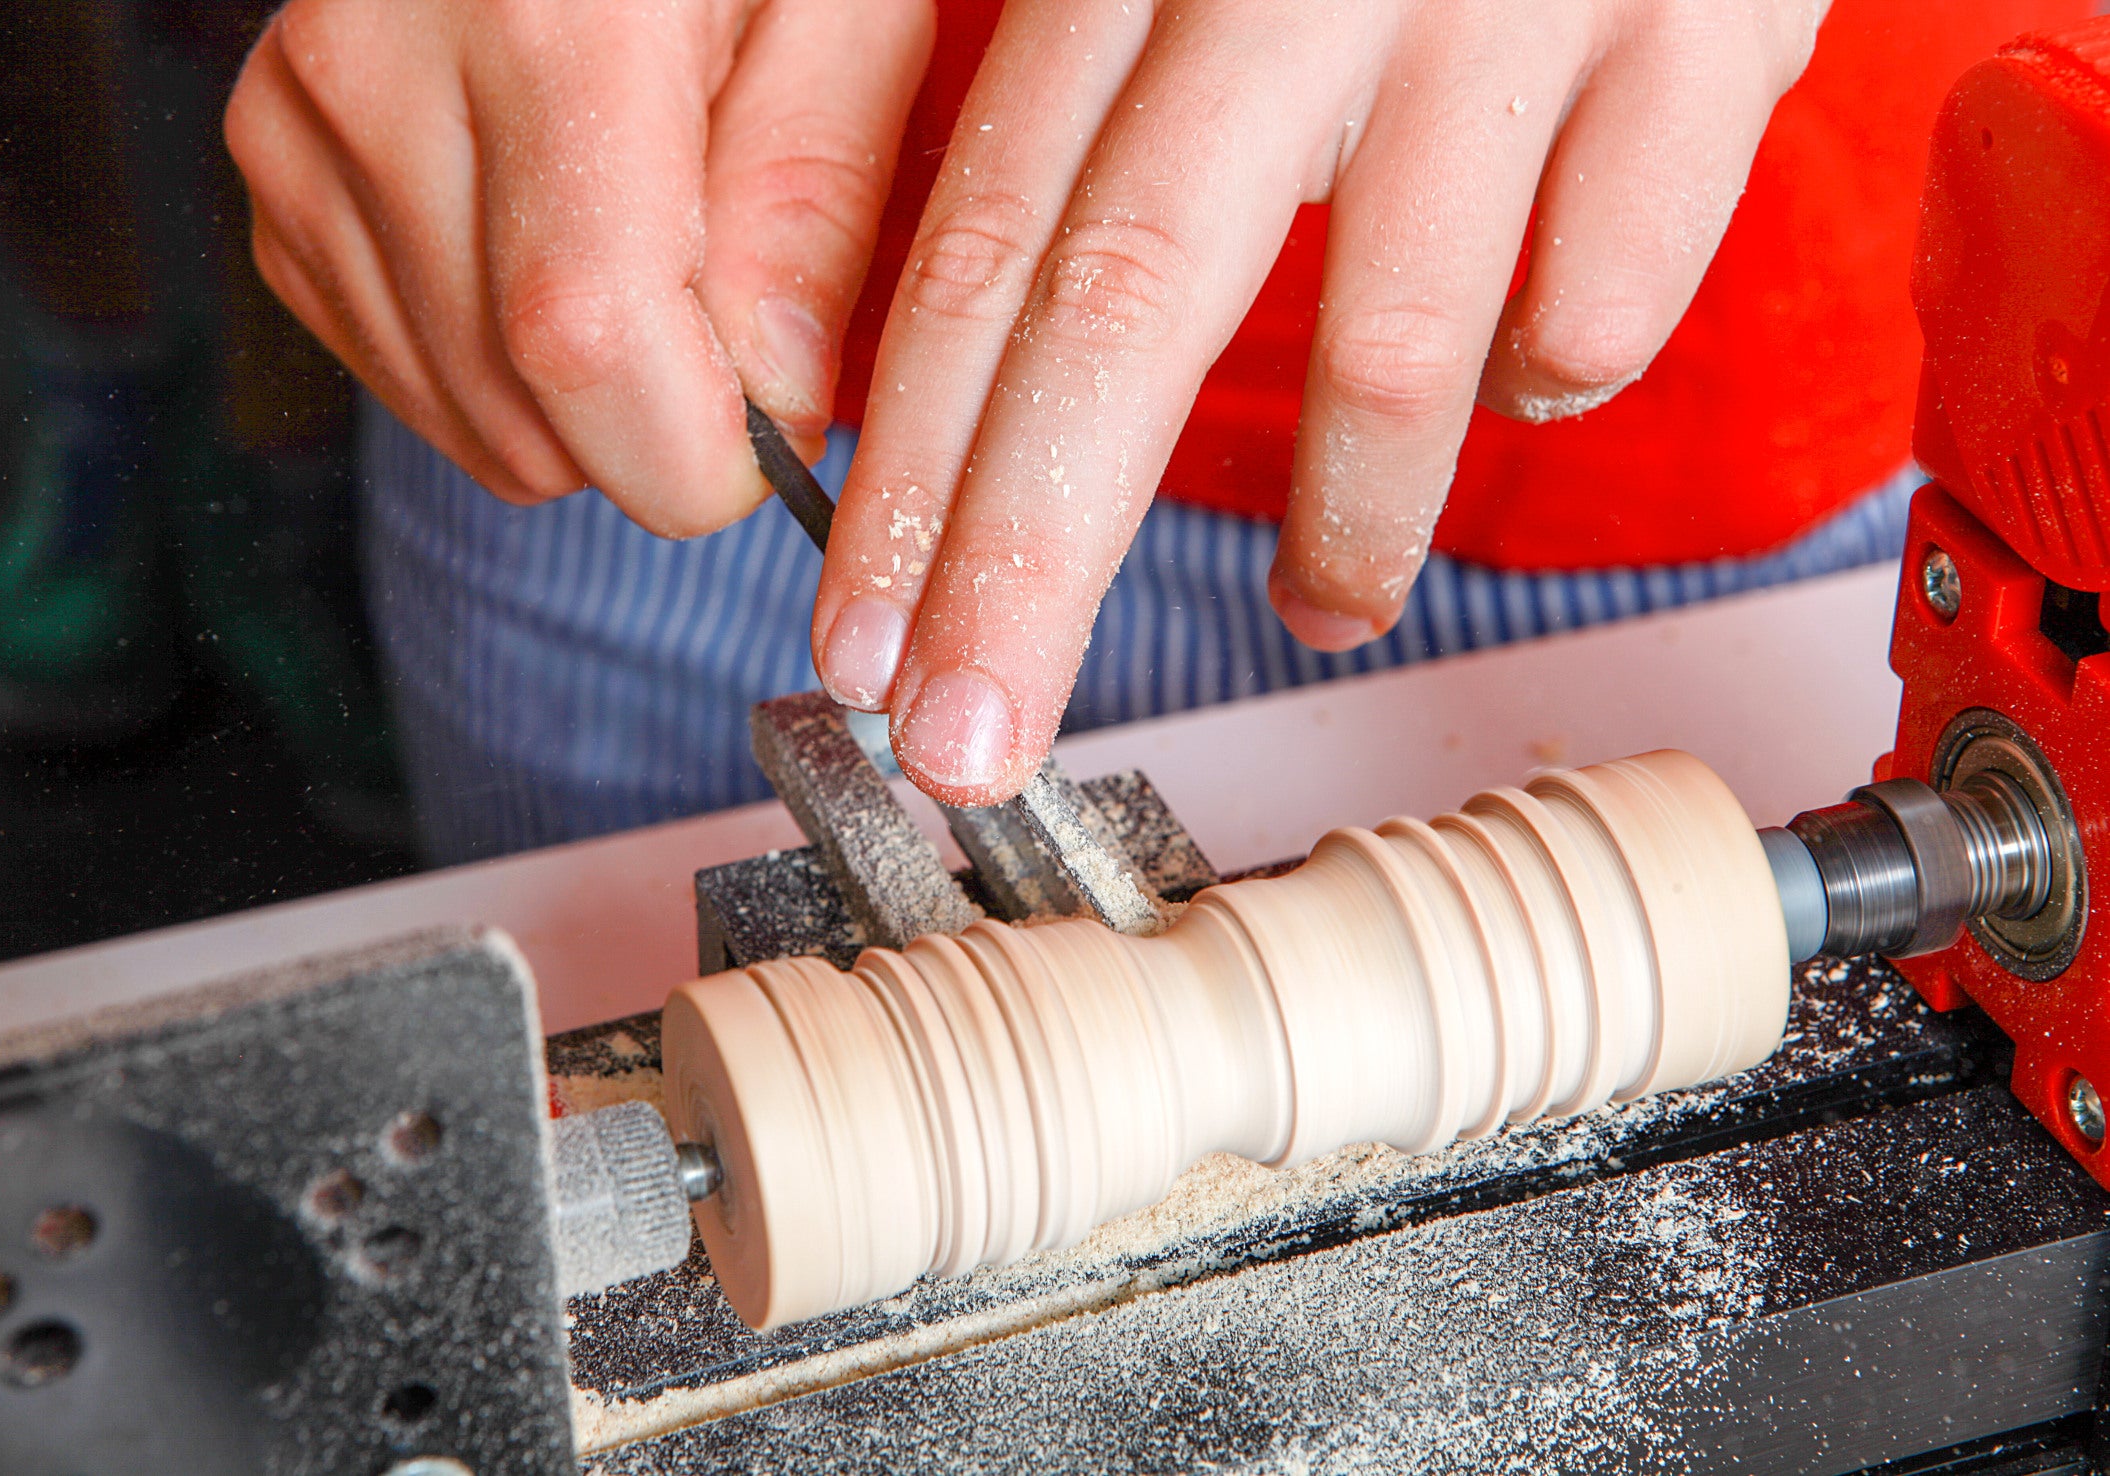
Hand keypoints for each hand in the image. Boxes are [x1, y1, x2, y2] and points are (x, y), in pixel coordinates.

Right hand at [226, 0, 931, 531]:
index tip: (769, 452)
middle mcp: (385, 70)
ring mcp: (304, 122)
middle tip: (731, 323)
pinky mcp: (278, 169)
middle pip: (524, 402)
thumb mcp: (841, 9)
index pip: (587, 337)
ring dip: (585, 408)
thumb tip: (775, 403)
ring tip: (646, 254)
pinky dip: (504, 371)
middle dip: (659, 432)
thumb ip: (814, 198)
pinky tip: (554, 251)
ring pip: (468, 415)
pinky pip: (408, 372)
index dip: (692, 453)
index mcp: (549, 23)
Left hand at [813, 0, 1827, 804]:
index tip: (865, 647)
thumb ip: (1085, 110)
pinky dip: (1550, 382)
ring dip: (1340, 531)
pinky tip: (1527, 385)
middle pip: (1121, 310)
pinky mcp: (1694, 33)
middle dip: (1024, 566)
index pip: (986, 243)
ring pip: (1385, 348)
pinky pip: (1598, 303)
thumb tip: (969, 370)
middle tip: (968, 748)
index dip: (912, 466)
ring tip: (1320, 606)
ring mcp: (1501, 1)